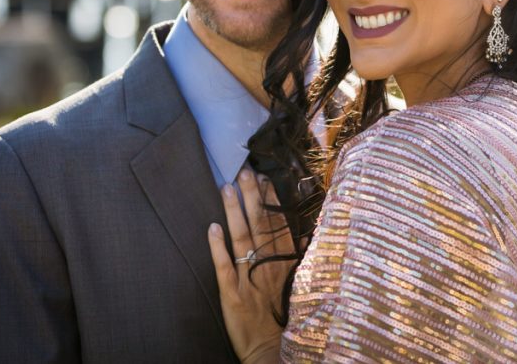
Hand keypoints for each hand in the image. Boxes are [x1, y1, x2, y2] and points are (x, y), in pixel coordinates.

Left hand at [208, 168, 295, 363]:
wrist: (272, 352)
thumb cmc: (285, 318)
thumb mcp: (297, 284)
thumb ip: (298, 257)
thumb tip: (305, 231)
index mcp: (285, 264)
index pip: (278, 225)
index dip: (271, 201)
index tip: (265, 177)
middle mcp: (268, 267)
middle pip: (260, 226)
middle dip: (252, 197)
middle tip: (244, 171)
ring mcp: (249, 279)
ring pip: (242, 240)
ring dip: (234, 213)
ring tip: (226, 188)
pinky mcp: (232, 295)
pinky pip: (224, 268)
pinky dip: (217, 248)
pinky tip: (211, 228)